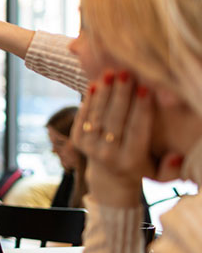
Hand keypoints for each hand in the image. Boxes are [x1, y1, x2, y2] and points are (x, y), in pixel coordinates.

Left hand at [70, 70, 162, 206]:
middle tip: (126, 73)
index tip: (145, 89)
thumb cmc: (141, 166)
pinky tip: (94, 85)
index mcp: (130, 161)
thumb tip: (175, 155)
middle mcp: (107, 155)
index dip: (140, 109)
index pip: (136, 131)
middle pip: (114, 121)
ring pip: (97, 117)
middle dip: (120, 95)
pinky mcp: (77, 142)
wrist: (110, 178)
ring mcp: (90, 148)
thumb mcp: (158, 172)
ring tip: (109, 74)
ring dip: (103, 93)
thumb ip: (170, 167)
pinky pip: (82, 118)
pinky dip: (88, 101)